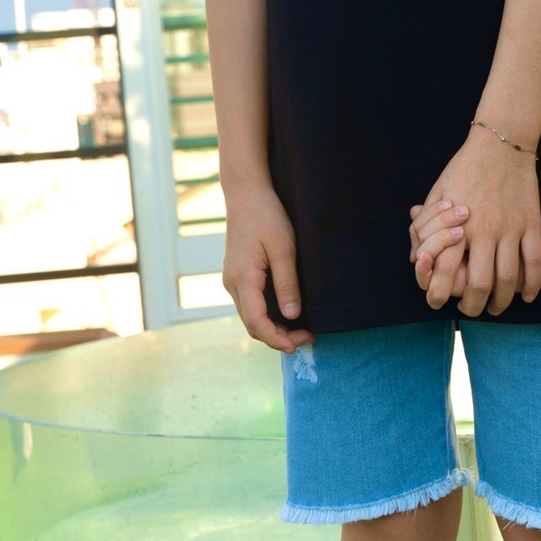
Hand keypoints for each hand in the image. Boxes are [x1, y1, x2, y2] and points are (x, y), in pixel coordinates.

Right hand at [222, 181, 312, 351]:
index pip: (256, 322)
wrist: (246, 194)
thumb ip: (287, 283)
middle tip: (308, 338)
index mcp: (242, 278)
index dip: (277, 339)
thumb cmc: (267, 216)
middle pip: (252, 324)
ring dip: (274, 328)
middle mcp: (232, 284)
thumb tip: (293, 316)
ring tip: (302, 330)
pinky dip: (268, 316)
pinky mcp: (238, 276)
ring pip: (251, 317)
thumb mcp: (284, 248)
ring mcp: (233, 281)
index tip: (298, 345)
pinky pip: (251, 304)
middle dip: (278, 337)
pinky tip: (288, 314)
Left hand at [420, 127, 540, 317]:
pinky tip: (528, 294)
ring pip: (509, 278)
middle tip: (472, 311)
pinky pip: (535, 261)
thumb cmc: (463, 169)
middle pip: (480, 284)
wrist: (501, 144)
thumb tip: (415, 256)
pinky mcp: (531, 223)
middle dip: (474, 305)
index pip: (446, 270)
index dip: (440, 293)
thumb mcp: (437, 193)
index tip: (439, 302)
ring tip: (497, 307)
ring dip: (503, 300)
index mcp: (456, 224)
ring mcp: (510, 228)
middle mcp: (483, 231)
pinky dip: (532, 282)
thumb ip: (425, 227)